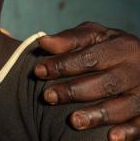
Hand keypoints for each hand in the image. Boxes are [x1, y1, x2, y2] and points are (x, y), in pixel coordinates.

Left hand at [34, 22, 139, 140]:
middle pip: (105, 83)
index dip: (62, 65)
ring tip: (74, 121)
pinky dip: (128, 132)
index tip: (38, 71)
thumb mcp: (93, 36)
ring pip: (123, 106)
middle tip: (47, 97)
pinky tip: (110, 138)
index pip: (89, 57)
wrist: (139, 58)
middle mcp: (137, 68)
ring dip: (97, 115)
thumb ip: (69, 40)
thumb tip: (43, 42)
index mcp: (122, 46)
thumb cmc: (108, 47)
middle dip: (74, 91)